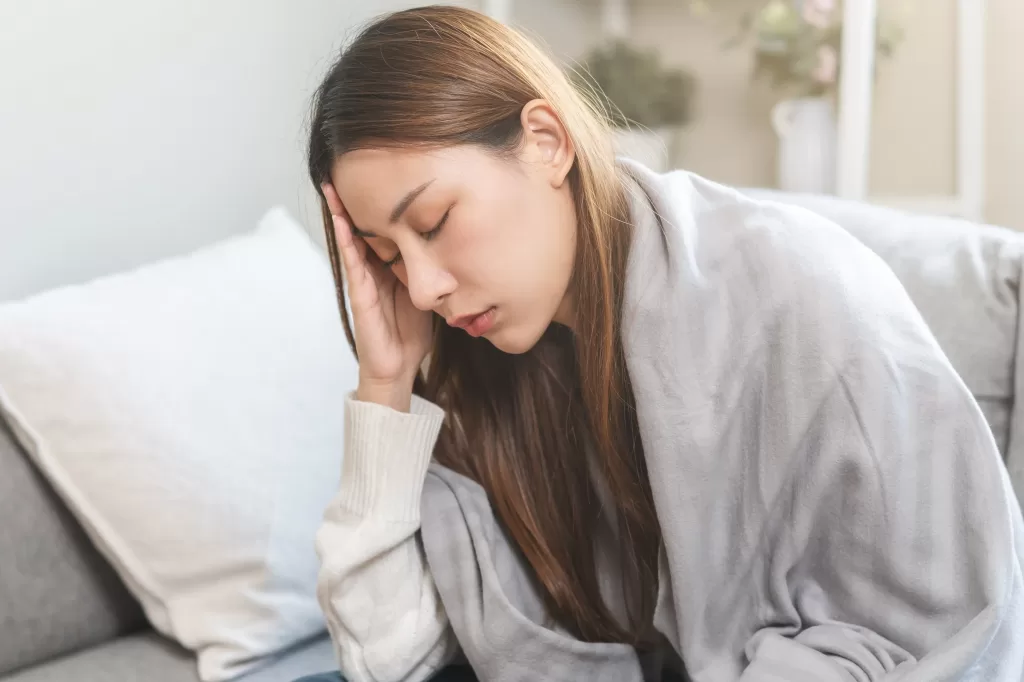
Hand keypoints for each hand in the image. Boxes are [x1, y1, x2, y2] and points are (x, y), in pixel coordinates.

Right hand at [321, 182, 432, 410]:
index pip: (384, 227)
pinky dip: (345, 240)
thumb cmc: (414, 329)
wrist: (401, 366)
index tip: (380, 172)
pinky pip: (351, 262)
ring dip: (340, 212)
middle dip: (355, 199)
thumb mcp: (430, 289)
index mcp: (391, 265)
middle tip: (346, 165)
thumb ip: (432, 267)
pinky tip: (340, 220)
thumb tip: (454, 241)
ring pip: (351, 239)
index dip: (381, 203)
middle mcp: (374, 268)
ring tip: (331, 184)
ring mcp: (363, 280)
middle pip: (364, 226)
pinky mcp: (359, 295)